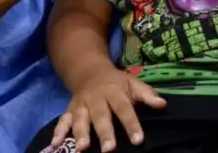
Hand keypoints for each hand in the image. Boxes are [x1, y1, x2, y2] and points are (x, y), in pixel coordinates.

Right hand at [51, 68, 166, 151]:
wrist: (90, 71)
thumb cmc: (116, 83)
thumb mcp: (132, 83)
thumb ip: (146, 94)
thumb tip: (162, 104)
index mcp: (114, 92)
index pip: (124, 109)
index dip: (131, 124)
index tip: (138, 140)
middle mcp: (96, 99)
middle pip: (101, 116)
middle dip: (104, 132)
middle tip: (109, 149)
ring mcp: (81, 105)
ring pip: (80, 119)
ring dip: (80, 133)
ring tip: (82, 148)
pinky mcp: (70, 110)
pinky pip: (62, 121)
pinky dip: (58, 132)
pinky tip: (55, 145)